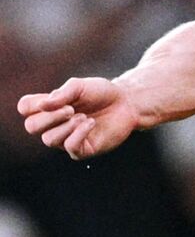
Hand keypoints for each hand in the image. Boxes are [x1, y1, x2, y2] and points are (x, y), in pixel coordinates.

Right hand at [16, 77, 139, 158]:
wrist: (127, 102)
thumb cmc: (101, 93)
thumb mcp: (81, 86)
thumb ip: (62, 93)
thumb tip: (42, 105)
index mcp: (49, 108)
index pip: (25, 108)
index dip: (33, 105)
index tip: (52, 99)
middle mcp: (53, 125)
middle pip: (31, 127)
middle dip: (50, 117)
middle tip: (71, 109)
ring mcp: (66, 139)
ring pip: (49, 139)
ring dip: (66, 126)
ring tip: (83, 116)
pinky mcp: (82, 150)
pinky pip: (70, 147)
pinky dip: (79, 133)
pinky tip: (91, 123)